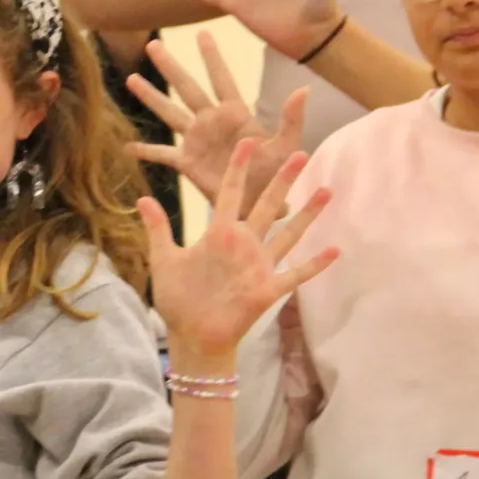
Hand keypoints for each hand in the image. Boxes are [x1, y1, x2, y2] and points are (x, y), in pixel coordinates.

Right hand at [127, 33, 305, 211]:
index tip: (202, 33)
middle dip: (170, 66)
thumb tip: (304, 89)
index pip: (221, 78)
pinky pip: (163, 154)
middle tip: (153, 44)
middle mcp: (211, 121)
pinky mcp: (187, 163)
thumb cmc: (276, 175)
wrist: (260, 205)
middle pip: (187, 87)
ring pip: (169, 113)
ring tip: (130, 78)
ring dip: (151, 96)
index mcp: (235, 114)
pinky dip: (146, 151)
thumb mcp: (286, 146)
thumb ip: (292, 119)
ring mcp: (196, 140)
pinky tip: (127, 148)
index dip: (212, 57)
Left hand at [142, 140, 337, 354]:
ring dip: (308, 214)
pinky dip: (315, 264)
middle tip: (301, 153)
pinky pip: (296, 274)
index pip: (230, 194)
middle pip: (268, 205)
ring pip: (289, 234)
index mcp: (219, 234)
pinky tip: (335, 249)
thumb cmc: (178, 299)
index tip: (248, 142)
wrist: (191, 336)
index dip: (238, 169)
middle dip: (283, 180)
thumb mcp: (164, 260)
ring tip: (326, 190)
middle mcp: (244, 245)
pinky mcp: (268, 289)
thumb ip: (158, 228)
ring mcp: (259, 266)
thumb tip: (142, 197)